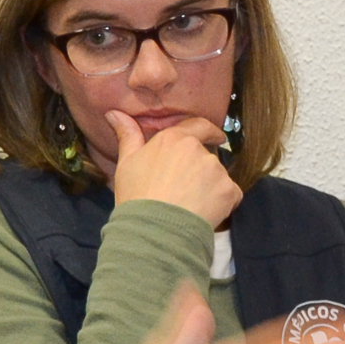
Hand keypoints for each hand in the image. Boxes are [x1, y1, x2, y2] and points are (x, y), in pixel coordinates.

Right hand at [107, 111, 240, 226]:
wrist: (155, 230)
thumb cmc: (137, 198)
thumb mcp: (127, 164)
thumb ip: (128, 136)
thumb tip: (114, 113)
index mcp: (174, 139)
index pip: (199, 126)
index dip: (209, 131)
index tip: (216, 136)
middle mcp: (198, 149)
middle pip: (206, 156)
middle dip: (200, 171)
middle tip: (185, 190)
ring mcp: (216, 169)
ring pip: (218, 176)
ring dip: (210, 187)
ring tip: (190, 204)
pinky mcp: (228, 190)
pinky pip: (230, 194)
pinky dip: (222, 203)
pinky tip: (203, 213)